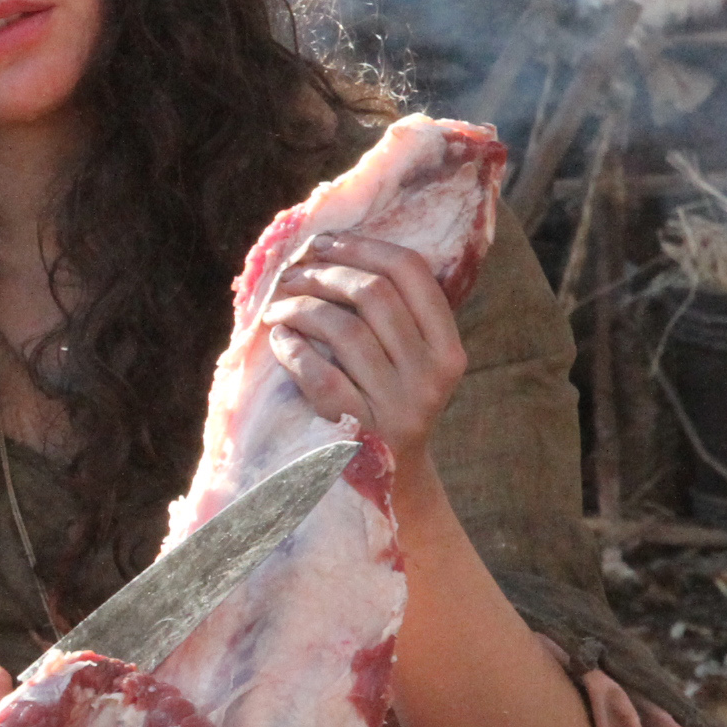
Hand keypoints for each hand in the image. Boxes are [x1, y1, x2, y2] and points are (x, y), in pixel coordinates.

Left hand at [263, 233, 467, 468]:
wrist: (391, 484)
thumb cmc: (389, 405)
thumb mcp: (410, 363)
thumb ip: (391, 314)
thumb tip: (330, 247)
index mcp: (448, 349)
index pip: (411, 271)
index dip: (363, 246)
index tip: (325, 242)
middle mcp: (431, 376)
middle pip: (372, 293)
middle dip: (324, 273)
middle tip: (292, 274)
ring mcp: (398, 407)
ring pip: (343, 329)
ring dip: (300, 307)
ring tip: (277, 307)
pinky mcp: (361, 432)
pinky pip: (319, 376)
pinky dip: (292, 350)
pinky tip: (279, 340)